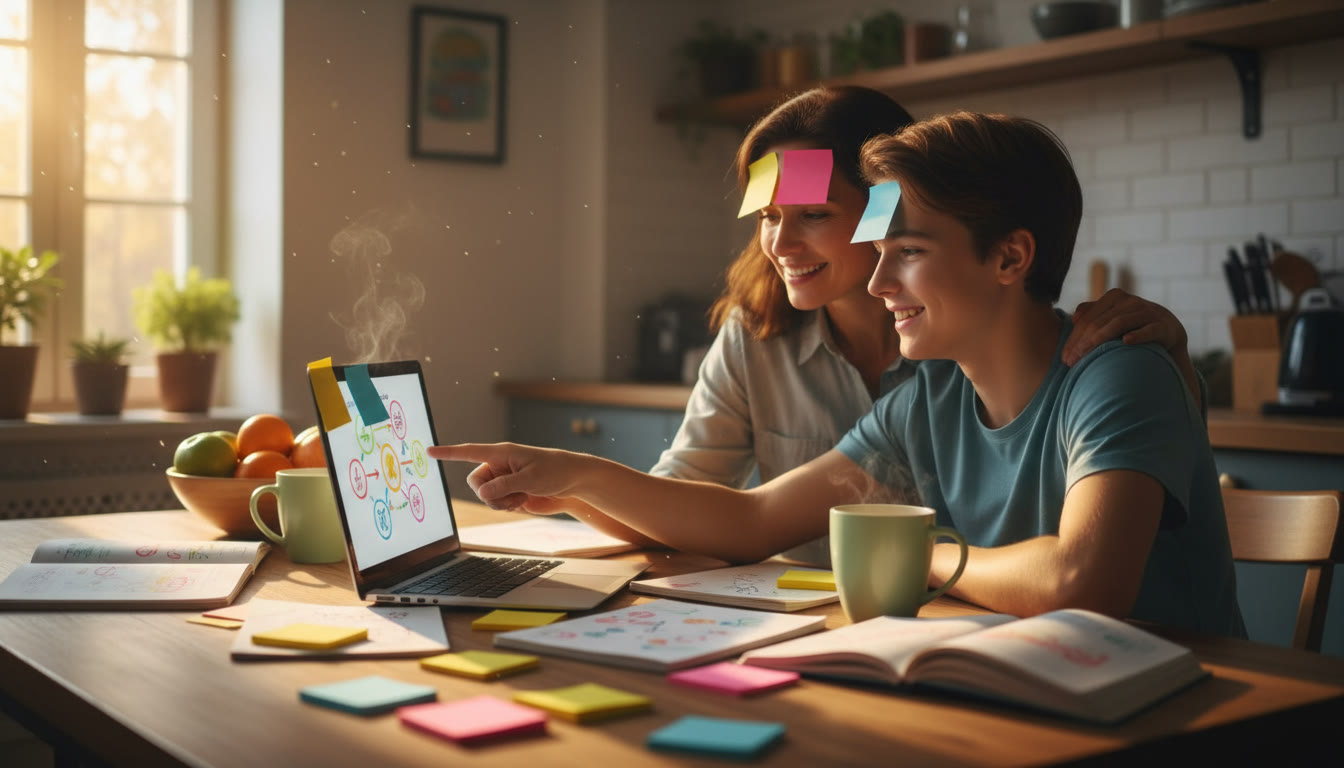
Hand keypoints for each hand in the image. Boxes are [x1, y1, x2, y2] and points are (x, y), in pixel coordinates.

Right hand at [427, 442, 581, 512]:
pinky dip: (507, 506)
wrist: (573, 480)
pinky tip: (523, 501)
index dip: (448, 452)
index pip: (469, 452)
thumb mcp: (531, 478)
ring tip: (522, 498)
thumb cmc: (555, 470)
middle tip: (512, 497)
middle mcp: (499, 465)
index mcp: (502, 453)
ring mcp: (503, 478)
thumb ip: (505, 486)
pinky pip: (496, 503)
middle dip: (489, 495)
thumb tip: (482, 493)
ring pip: (485, 496)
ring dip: (500, 503)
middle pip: (475, 483)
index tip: (429, 450)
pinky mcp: (509, 490)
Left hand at [1063, 288, 1188, 366]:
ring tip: (1086, 357)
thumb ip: (1093, 313)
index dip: (1073, 338)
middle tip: (1069, 362)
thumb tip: (1074, 317)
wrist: (1169, 331)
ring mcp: (1147, 312)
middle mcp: (1130, 301)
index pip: (1087, 319)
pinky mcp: (1163, 326)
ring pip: (1118, 323)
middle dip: (1081, 343)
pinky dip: (1137, 335)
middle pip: (1098, 322)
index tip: (1064, 358)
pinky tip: (1125, 342)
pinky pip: (1149, 330)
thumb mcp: (1113, 317)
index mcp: (1114, 297)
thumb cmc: (1134, 325)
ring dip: (1099, 341)